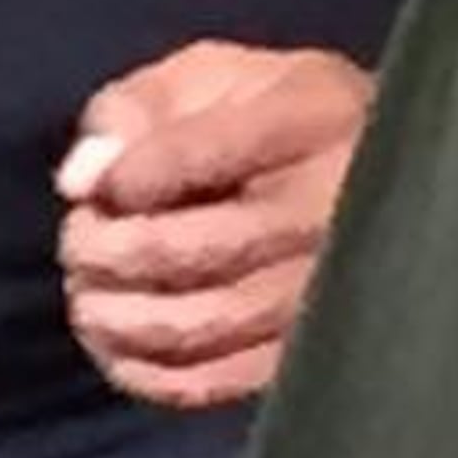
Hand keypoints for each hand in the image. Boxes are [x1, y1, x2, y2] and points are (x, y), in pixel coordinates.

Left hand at [56, 41, 373, 411]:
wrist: (379, 180)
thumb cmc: (276, 118)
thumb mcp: (215, 76)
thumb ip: (140, 106)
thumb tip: (81, 179)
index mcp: (308, 120)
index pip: (194, 156)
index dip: (123, 179)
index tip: (94, 187)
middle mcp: (328, 209)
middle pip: (184, 249)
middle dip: (103, 249)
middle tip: (78, 239)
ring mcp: (324, 291)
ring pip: (195, 324)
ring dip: (115, 315)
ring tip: (88, 293)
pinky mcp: (309, 351)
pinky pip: (215, 381)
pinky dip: (147, 372)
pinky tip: (118, 345)